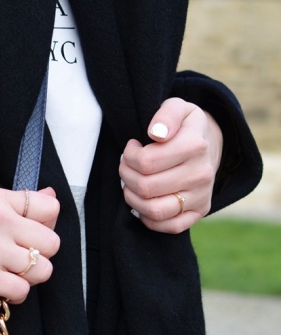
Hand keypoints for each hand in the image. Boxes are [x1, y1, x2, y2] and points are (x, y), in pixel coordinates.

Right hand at [0, 186, 59, 306]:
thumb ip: (13, 204)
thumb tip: (52, 197)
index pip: (49, 208)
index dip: (45, 227)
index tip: (29, 238)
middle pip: (52, 243)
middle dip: (39, 257)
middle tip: (17, 262)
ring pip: (42, 269)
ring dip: (27, 279)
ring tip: (6, 276)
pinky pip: (22, 290)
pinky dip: (13, 295)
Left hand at [119, 98, 223, 233]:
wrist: (208, 145)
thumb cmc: (184, 127)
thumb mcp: (178, 108)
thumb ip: (166, 114)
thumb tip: (155, 133)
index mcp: (195, 145)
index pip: (146, 162)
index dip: (129, 156)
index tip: (131, 148)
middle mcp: (201, 173)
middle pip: (146, 187)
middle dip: (126, 176)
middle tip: (126, 166)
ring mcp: (201, 196)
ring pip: (154, 210)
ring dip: (133, 198)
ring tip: (132, 184)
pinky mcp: (200, 211)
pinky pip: (169, 226)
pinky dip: (149, 218)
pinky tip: (144, 201)